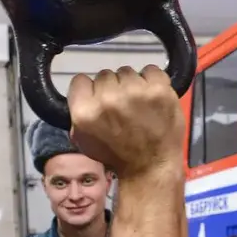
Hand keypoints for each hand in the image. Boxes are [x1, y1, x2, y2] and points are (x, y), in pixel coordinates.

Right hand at [67, 65, 185, 178]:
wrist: (151, 166)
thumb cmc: (117, 154)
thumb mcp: (84, 139)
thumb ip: (78, 112)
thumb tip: (82, 93)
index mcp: (85, 111)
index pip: (80, 80)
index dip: (90, 90)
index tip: (100, 100)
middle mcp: (108, 98)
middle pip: (105, 75)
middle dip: (112, 89)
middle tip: (122, 108)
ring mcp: (135, 92)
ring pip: (127, 72)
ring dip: (132, 85)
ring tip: (139, 105)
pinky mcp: (159, 89)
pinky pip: (151, 70)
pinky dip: (152, 81)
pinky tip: (152, 98)